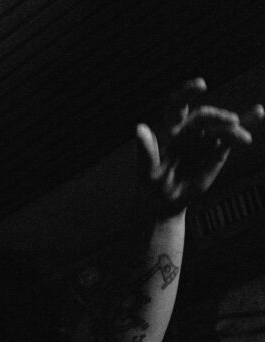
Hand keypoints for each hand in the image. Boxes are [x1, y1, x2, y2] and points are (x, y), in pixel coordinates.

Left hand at [136, 78, 263, 217]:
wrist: (166, 204)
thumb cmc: (151, 188)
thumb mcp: (146, 173)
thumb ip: (145, 152)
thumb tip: (139, 128)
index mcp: (170, 130)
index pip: (178, 105)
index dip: (187, 92)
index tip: (201, 85)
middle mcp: (188, 130)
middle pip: (205, 116)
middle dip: (217, 117)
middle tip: (229, 122)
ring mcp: (204, 139)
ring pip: (221, 127)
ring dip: (235, 127)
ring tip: (243, 138)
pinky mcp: (217, 151)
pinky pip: (232, 136)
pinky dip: (245, 125)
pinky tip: (258, 113)